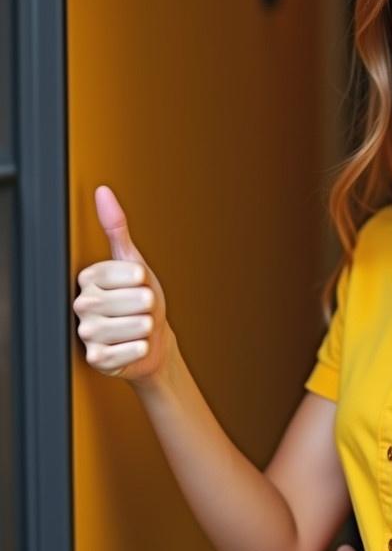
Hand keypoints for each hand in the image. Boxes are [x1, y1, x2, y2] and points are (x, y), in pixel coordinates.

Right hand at [73, 186, 173, 383]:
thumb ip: (116, 228)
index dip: (140, 280)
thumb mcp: (133, 261)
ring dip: (145, 327)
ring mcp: (87, 332)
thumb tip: (103, 192)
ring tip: (140, 325)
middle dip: (147, 306)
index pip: (124, 273)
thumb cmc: (141, 298)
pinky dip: (140, 348)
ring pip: (129, 326)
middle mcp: (82, 304)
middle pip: (129, 302)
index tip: (140, 282)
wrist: (151, 339)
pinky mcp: (96, 358)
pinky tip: (136, 344)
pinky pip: (126, 351)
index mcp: (89, 277)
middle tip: (143, 308)